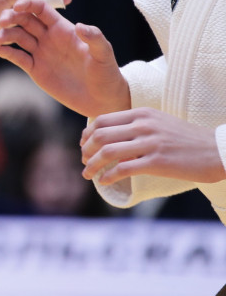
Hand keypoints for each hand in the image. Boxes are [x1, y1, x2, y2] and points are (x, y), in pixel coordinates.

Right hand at [0, 0, 128, 117]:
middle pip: (25, 20)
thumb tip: (80, 26)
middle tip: (2, 21)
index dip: (28, 4)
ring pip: (17, 37)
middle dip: (11, 17)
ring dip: (5, 35)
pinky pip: (17, 57)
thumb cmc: (107, 74)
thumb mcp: (104, 54)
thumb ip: (94, 38)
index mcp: (63, 29)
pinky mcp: (35, 69)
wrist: (101, 99)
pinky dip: (6, 52)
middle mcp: (49, 38)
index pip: (41, 10)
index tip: (17, 5)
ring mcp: (41, 53)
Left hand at [81, 108, 225, 185]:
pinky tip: (103, 181)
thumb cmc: (187, 140)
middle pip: (100, 136)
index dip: (87, 134)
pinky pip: (123, 169)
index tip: (83, 146)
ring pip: (107, 152)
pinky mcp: (157, 161)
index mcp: (141, 114)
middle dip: (86, 151)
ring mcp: (150, 143)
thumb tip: (111, 139)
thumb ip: (136, 127)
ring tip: (87, 174)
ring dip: (92, 165)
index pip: (102, 120)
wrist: (219, 151)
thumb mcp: (160, 123)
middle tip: (83, 162)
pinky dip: (108, 176)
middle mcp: (143, 125)